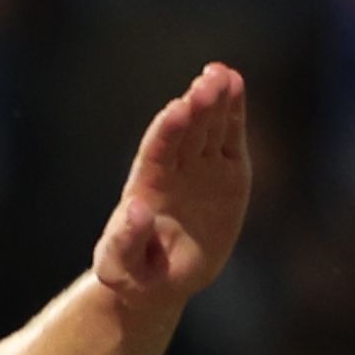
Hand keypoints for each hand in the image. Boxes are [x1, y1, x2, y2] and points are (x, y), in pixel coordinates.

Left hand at [93, 63, 251, 313]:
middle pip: (185, 132)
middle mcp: (172, 171)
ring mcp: (200, 167)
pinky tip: (235, 83)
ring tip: (223, 74)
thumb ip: (124, 241)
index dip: (168, 131)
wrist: (161, 280)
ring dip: (216, 100)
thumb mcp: (120, 267)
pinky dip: (233, 111)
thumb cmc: (133, 276)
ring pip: (208, 127)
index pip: (157, 154)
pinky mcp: (226, 172)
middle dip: (196, 107)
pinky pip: (229, 136)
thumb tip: (135, 208)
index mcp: (146, 188)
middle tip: (208, 80)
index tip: (178, 108)